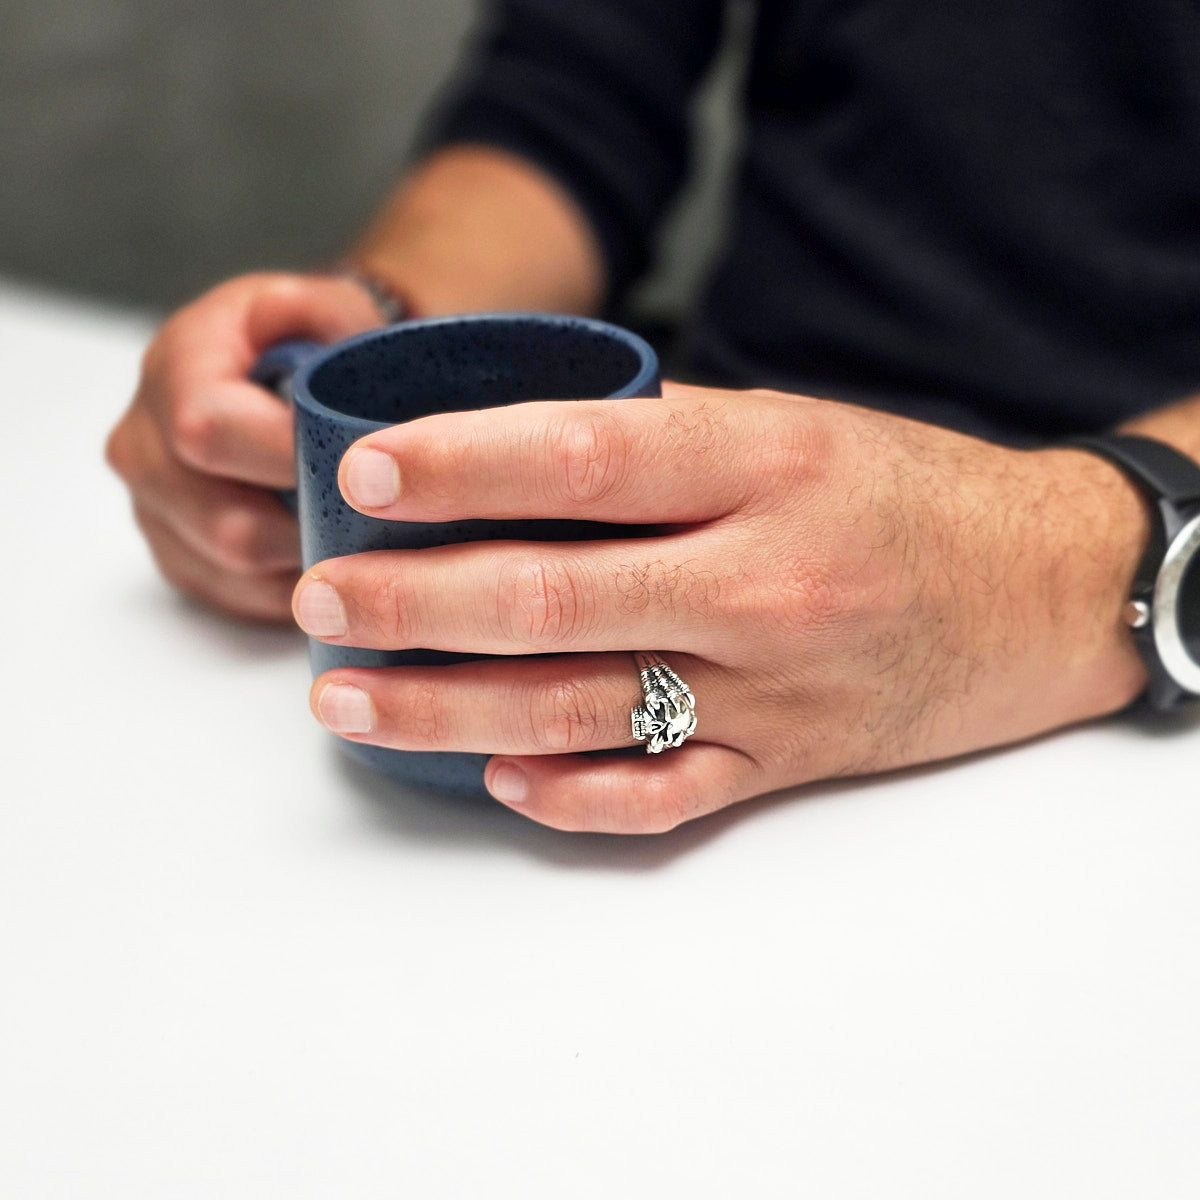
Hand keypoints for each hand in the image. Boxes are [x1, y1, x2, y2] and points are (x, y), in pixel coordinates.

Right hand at [106, 272, 383, 619]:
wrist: (285, 380)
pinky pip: (241, 599)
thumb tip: (320, 341)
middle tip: (379, 517)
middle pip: (225, 524)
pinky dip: (298, 588)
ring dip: (310, 564)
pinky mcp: (181, 562)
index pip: (207, 432)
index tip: (361, 467)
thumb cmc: (308, 347)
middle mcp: (145, 447)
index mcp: (174, 372)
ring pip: (238, 573)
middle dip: (312, 525)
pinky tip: (335, 558)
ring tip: (363, 535)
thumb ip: (325, 310)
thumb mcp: (322, 305)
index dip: (288, 459)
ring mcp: (157, 512)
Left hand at [291, 384, 1151, 831]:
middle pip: (555, 594)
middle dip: (414, 601)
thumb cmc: (900, 490)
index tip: (364, 474)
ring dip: (448, 708)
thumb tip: (507, 448)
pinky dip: (571, 795)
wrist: (1036, 585)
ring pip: (582, 707)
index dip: (462, 464)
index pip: (584, 458)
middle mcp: (764, 578)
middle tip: (319, 599)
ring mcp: (774, 683)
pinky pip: (662, 796)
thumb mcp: (792, 427)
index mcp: (765, 465)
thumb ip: (661, 439)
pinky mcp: (785, 758)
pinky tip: (494, 779)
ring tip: (348, 696)